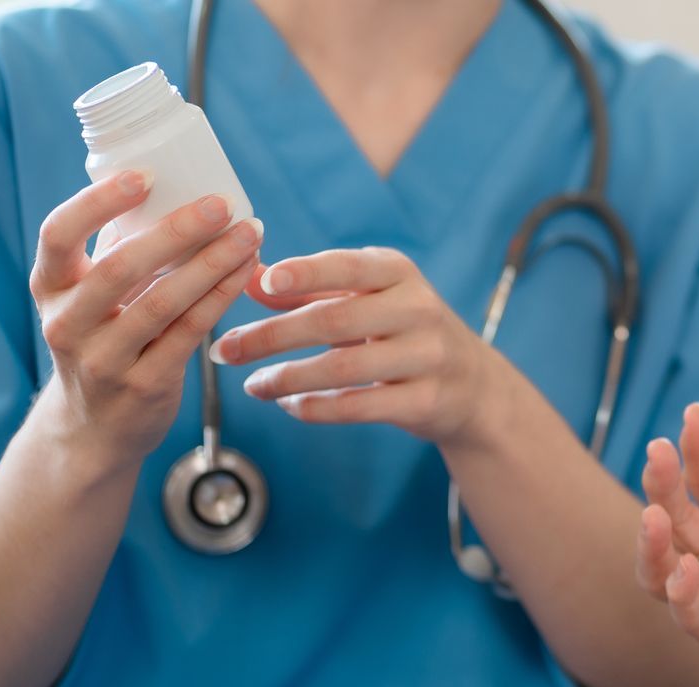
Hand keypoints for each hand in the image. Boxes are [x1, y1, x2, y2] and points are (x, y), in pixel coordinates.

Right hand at [30, 172, 262, 459]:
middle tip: (221, 204)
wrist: (93, 429)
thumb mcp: (91, 296)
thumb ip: (117, 247)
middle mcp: (67, 324)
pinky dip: (220, 297)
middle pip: (120, 268)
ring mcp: (103, 360)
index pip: (58, 235)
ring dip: (212, 263)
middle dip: (176, 232)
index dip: (97, 203)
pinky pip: (188, 333)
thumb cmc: (102, 339)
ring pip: (163, 303)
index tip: (143, 175)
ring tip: (250, 233)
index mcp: (50, 288)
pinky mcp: (143, 386)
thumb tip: (169, 182)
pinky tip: (246, 271)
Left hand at [206, 247, 508, 445]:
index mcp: (399, 273)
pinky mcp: (427, 400)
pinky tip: (289, 405)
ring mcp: (427, 356)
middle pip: (334, 320)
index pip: (347, 266)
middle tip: (226, 350)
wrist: (472, 384)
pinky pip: (361, 406)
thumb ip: (308, 288)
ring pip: (344, 368)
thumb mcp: (364, 298)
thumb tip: (248, 278)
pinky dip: (317, 407)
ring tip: (253, 386)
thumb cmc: (401, 330)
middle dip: (273, 336)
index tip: (262, 282)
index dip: (306, 273)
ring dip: (288, 378)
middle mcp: (418, 309)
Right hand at [637, 404, 698, 686]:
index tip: (694, 414)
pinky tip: (684, 571)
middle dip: (662, 485)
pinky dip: (681, 595)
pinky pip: (692, 615)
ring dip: (651, 543)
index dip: (698, 449)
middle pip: (677, 516)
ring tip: (653, 516)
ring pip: (662, 569)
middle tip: (658, 452)